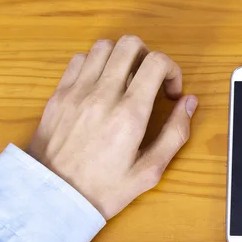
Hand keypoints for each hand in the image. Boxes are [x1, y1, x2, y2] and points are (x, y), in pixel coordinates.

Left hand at [27, 35, 197, 219]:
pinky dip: (96, 63)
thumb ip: (175, 134)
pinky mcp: (59, 94)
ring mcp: (77, 91)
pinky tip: (102, 85)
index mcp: (129, 115)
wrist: (52, 197)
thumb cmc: (103, 189)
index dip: (172, 70)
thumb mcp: (150, 171)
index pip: (156, 62)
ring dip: (122, 57)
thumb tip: (189, 103)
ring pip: (104, 46)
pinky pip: (80, 59)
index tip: (170, 93)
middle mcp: (103, 95)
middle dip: (149, 56)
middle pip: (130, 44)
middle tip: (150, 81)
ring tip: (127, 81)